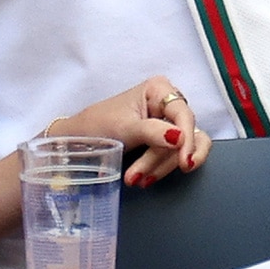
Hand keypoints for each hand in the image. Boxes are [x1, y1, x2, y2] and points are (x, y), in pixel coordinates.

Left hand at [62, 76, 211, 187]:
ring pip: (183, 149)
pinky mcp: (165, 140)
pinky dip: (162, 169)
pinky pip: (175, 156)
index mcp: (159, 89)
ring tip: (137, 179)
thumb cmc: (99, 124)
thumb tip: (180, 138)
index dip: (187, 139)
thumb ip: (152, 132)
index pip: (184, 115)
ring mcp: (168, 122)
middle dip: (164, 158)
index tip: (183, 163)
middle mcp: (167, 102)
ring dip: (161, 167)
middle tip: (142, 176)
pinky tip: (147, 178)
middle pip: (186, 134)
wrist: (82, 138)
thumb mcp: (125, 128)